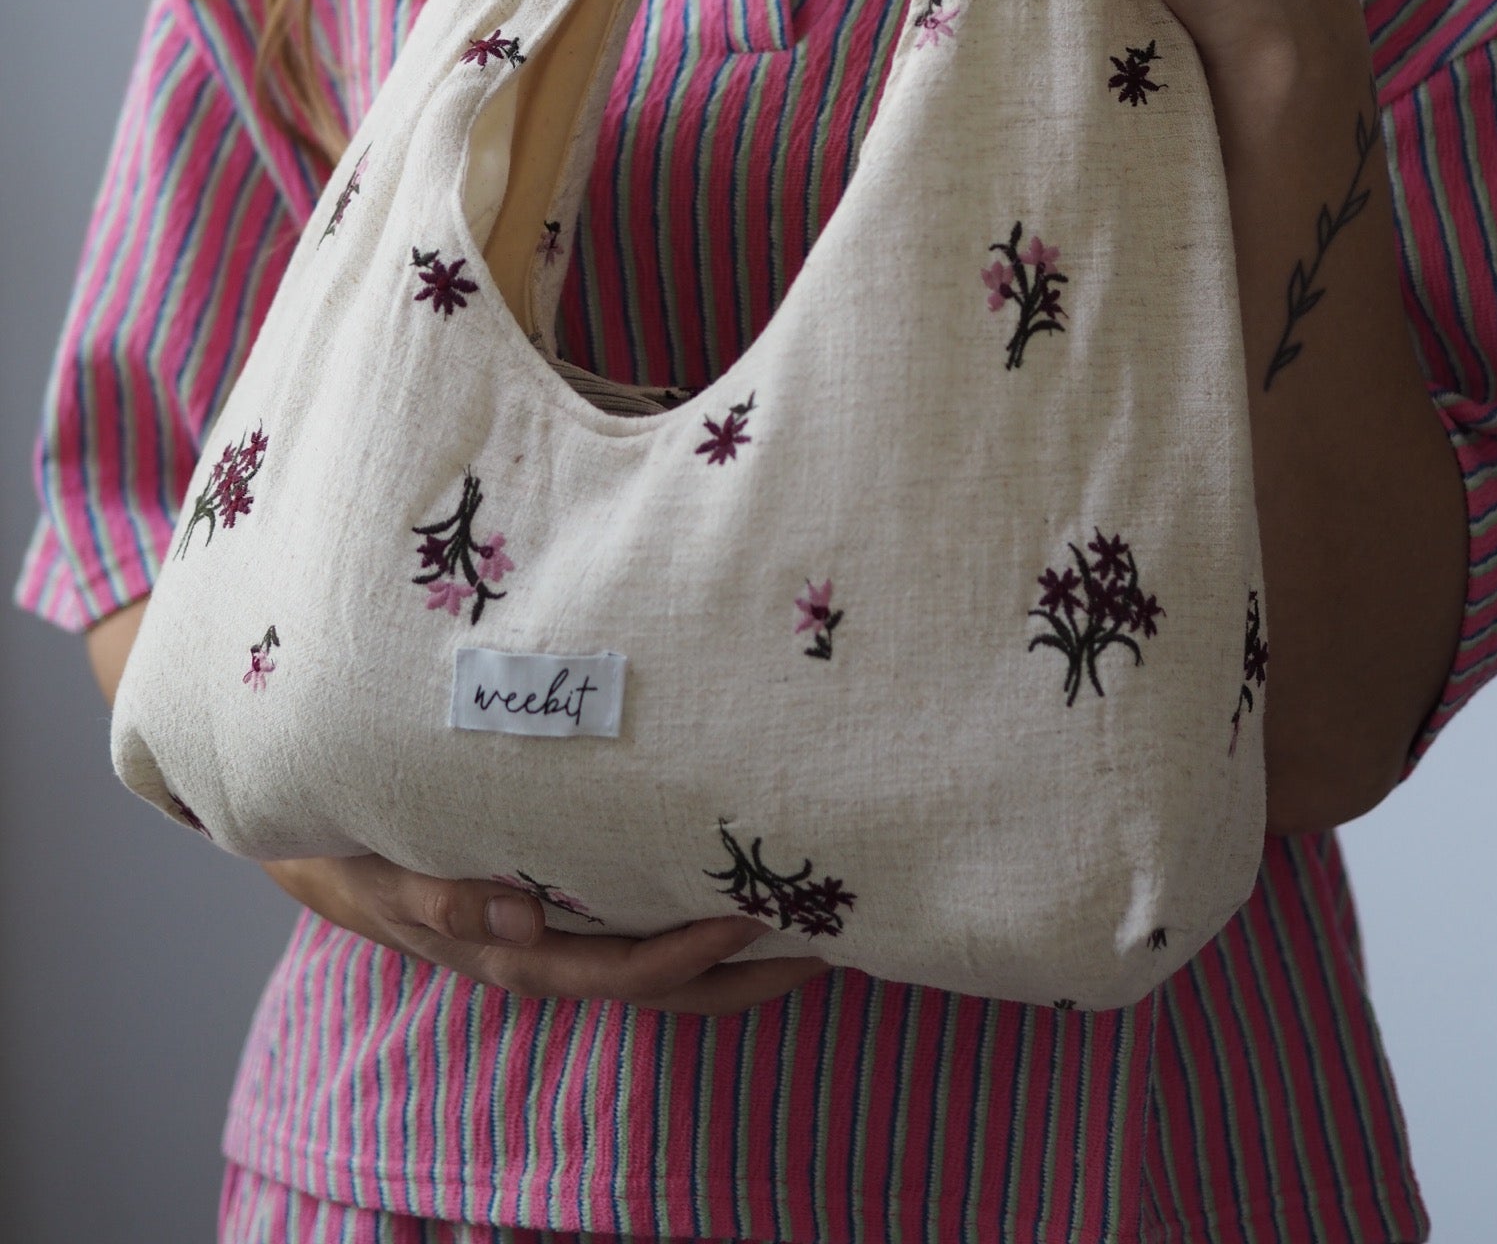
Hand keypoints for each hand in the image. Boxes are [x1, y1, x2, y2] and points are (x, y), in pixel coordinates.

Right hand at [263, 853, 833, 1015]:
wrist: (320, 853)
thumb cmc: (356, 859)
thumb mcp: (381, 877)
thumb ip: (440, 896)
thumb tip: (518, 917)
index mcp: (518, 956)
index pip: (626, 971)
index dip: (693, 953)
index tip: (754, 915)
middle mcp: (552, 955)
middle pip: (668, 986)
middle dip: (748, 974)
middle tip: (832, 938)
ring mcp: (559, 936)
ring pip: (662, 963)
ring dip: (736, 951)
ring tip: (810, 916)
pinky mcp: (559, 909)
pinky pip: (637, 927)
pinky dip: (691, 918)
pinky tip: (737, 887)